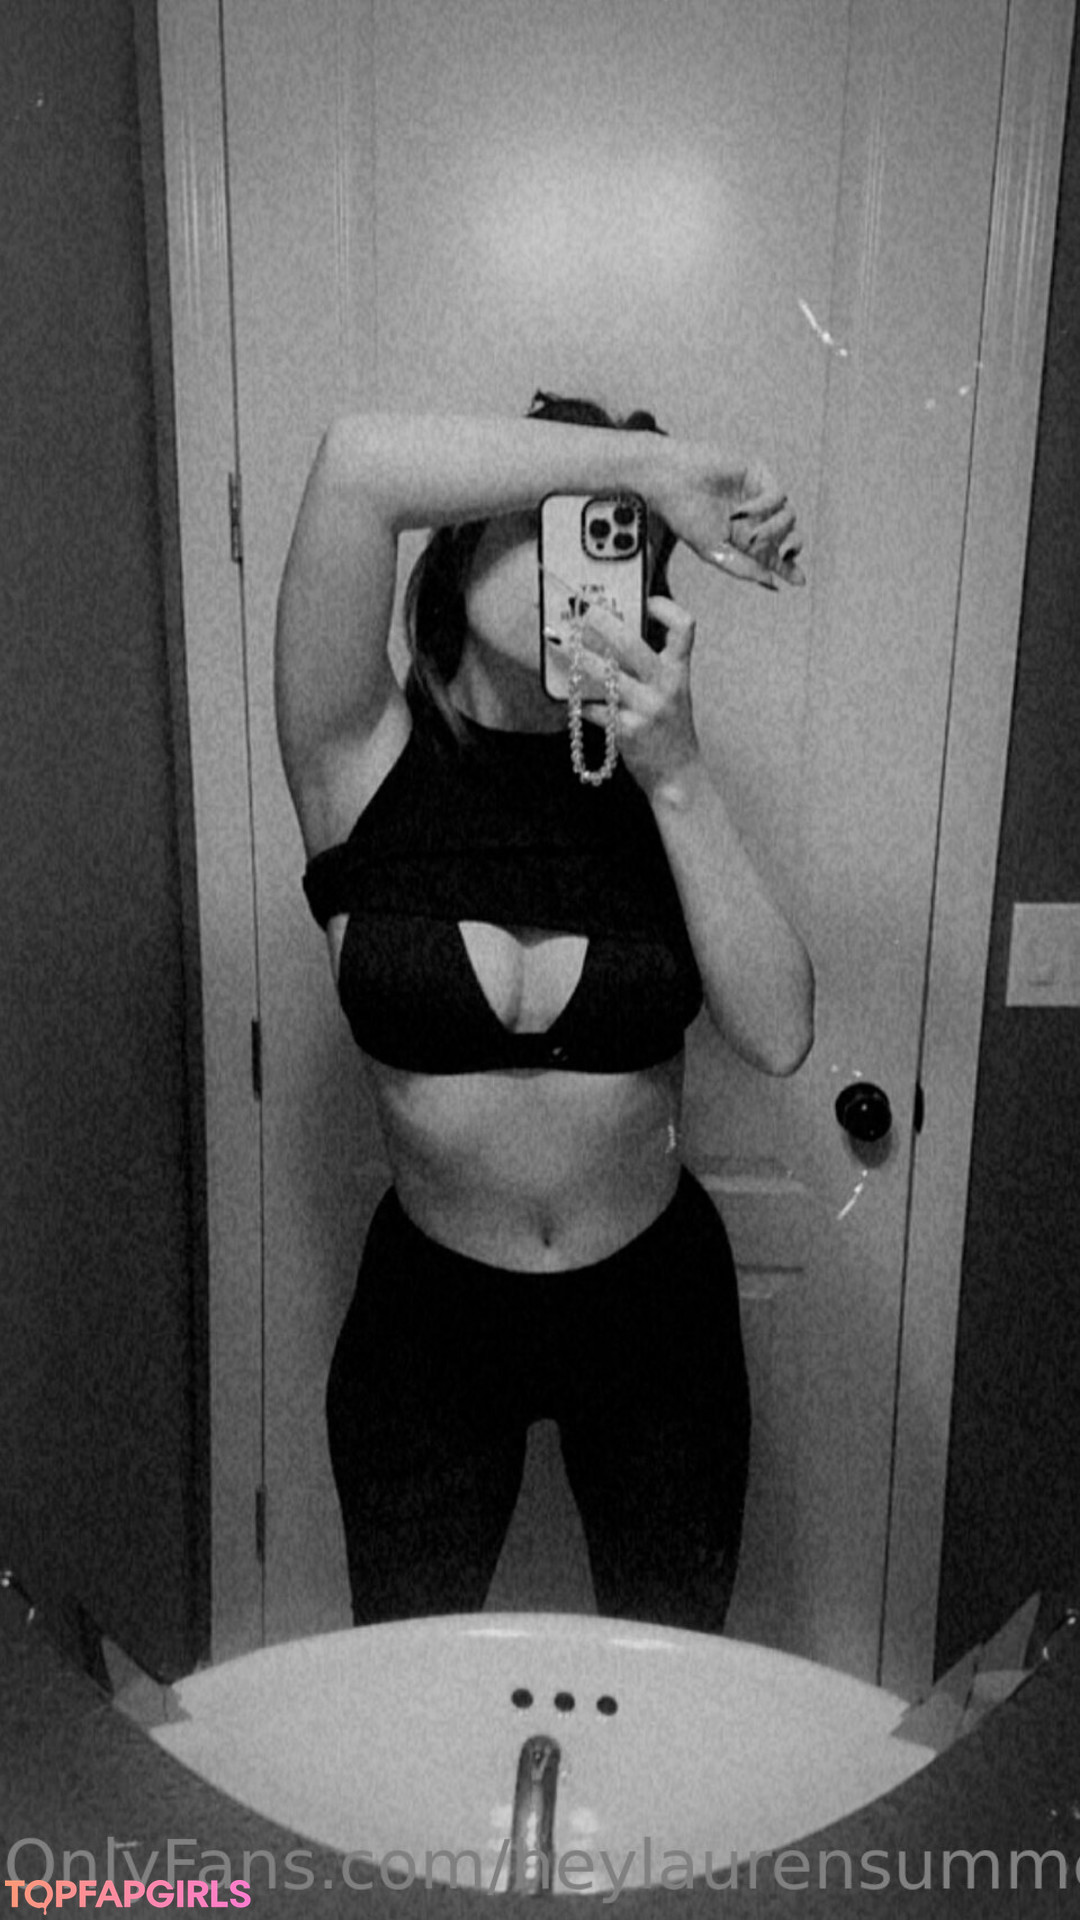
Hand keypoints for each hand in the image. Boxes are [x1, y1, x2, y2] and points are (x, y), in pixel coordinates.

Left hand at [575, 595, 701, 793]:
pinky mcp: (627, 731)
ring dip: (579, 659)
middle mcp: (665, 687)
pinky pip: (594, 709)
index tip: (647, 601)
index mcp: (679, 672)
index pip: (684, 629)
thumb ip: (654, 667)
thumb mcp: (673, 693)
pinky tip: (571, 698)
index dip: (667, 608)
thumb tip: (618, 637)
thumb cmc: (671, 730)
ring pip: (605, 674)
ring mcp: (646, 709)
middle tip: (584, 614)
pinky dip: (579, 702)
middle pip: (632, 644)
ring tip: (560, 647)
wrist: (679, 776)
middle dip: (604, 624)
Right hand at [652, 443, 804, 589]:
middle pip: (789, 535)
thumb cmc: (685, 516)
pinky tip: (741, 511)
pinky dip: (763, 507)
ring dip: (773, 531)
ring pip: (789, 517)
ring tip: (750, 536)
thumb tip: (772, 582)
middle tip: (782, 554)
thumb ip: (742, 567)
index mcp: (744, 538)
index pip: (773, 555)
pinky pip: (778, 496)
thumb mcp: (713, 551)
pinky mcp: (759, 474)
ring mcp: (758, 495)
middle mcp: (755, 518)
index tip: (799, 581)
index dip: (788, 568)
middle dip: (790, 547)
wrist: (671, 481)